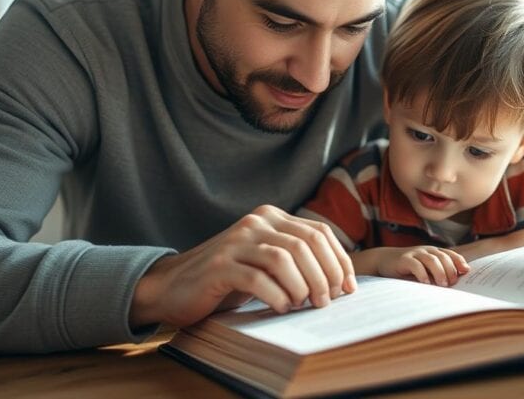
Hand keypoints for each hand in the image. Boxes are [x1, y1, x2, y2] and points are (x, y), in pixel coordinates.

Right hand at [129, 205, 356, 328]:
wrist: (175, 285)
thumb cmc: (229, 277)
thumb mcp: (266, 261)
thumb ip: (296, 259)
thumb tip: (342, 280)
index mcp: (271, 216)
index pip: (319, 232)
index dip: (339, 260)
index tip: (349, 287)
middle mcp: (256, 223)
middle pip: (306, 244)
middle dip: (324, 276)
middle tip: (327, 301)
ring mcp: (236, 242)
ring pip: (284, 258)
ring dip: (302, 286)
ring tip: (303, 305)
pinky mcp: (219, 265)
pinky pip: (257, 278)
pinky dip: (276, 295)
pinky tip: (281, 307)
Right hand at [369, 246, 469, 285]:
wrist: (384, 261)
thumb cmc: (408, 269)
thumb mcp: (424, 270)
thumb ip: (437, 274)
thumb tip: (454, 284)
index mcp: (433, 252)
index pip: (450, 254)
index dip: (459, 262)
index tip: (466, 272)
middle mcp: (426, 250)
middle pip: (443, 257)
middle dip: (450, 270)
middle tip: (452, 283)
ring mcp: (414, 253)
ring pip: (431, 260)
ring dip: (439, 272)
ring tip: (443, 284)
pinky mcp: (404, 259)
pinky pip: (415, 265)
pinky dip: (422, 274)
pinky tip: (425, 283)